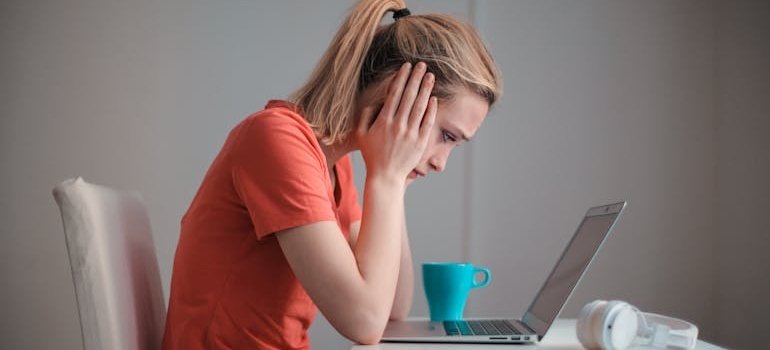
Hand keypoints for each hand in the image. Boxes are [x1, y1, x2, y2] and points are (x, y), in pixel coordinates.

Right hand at [356, 62, 436, 184]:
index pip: (394, 94)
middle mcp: (398, 125)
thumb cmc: (372, 154)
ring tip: (430, 76)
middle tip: (422, 65)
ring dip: (426, 89)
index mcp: (383, 121)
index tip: (407, 67)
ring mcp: (410, 134)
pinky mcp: (420, 142)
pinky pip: (427, 123)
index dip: (401, 78)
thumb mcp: (361, 134)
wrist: (385, 176)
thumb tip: (374, 102)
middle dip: (416, 78)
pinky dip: (431, 110)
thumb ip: (365, 116)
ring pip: (419, 107)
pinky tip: (434, 98)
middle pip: (409, 96)